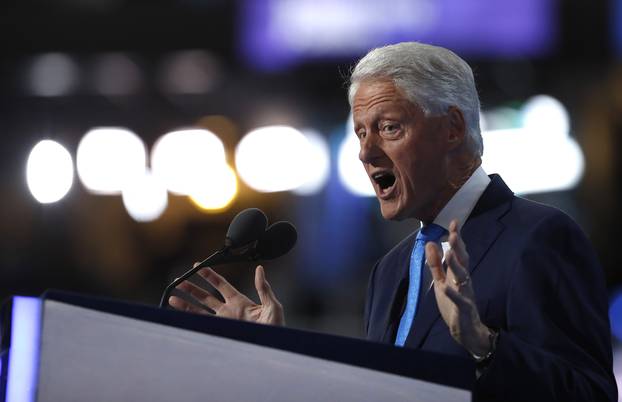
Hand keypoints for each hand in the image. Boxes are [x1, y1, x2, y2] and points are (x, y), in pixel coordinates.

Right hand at [168, 265, 284, 325]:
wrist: (273, 347)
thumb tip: (260, 269)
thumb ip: (263, 288)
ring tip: (172, 297)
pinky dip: (190, 321)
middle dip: (192, 289)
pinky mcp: (220, 334)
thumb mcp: (272, 305)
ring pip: (200, 311)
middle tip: (179, 280)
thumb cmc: (277, 327)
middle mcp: (229, 311)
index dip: (209, 275)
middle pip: (206, 297)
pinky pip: (203, 326)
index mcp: (240, 301)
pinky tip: (179, 315)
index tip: (197, 267)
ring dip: (186, 304)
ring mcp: (223, 323)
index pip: (221, 285)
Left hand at [425, 220, 490, 355]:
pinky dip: (452, 293)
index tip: (454, 222)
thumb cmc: (454, 303)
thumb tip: (430, 243)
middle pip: (462, 261)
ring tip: (450, 253)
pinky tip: (445, 287)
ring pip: (462, 277)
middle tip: (454, 233)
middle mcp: (463, 280)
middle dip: (458, 247)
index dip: (456, 238)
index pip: (458, 252)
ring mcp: (465, 294)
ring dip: (456, 265)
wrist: (466, 329)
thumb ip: (435, 264)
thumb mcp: (441, 281)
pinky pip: (459, 300)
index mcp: (458, 273)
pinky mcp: (463, 308)